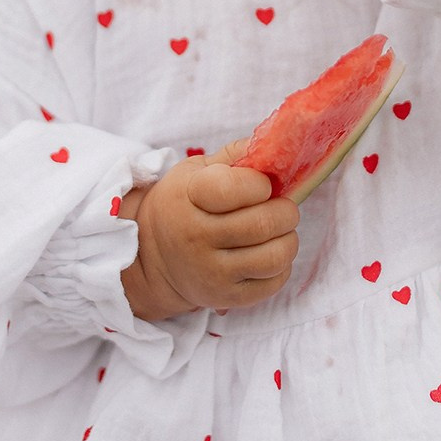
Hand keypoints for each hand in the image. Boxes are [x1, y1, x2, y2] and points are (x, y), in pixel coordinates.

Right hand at [119, 139, 299, 320]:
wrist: (152, 257)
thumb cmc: (185, 204)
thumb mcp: (196, 171)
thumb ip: (235, 155)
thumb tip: (277, 142)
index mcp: (187, 197)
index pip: (233, 188)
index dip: (260, 183)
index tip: (263, 185)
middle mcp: (196, 237)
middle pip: (263, 223)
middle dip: (285, 211)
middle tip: (281, 207)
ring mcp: (211, 272)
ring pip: (274, 256)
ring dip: (288, 239)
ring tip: (278, 231)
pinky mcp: (225, 298)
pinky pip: (273, 282)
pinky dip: (281, 265)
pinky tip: (267, 253)